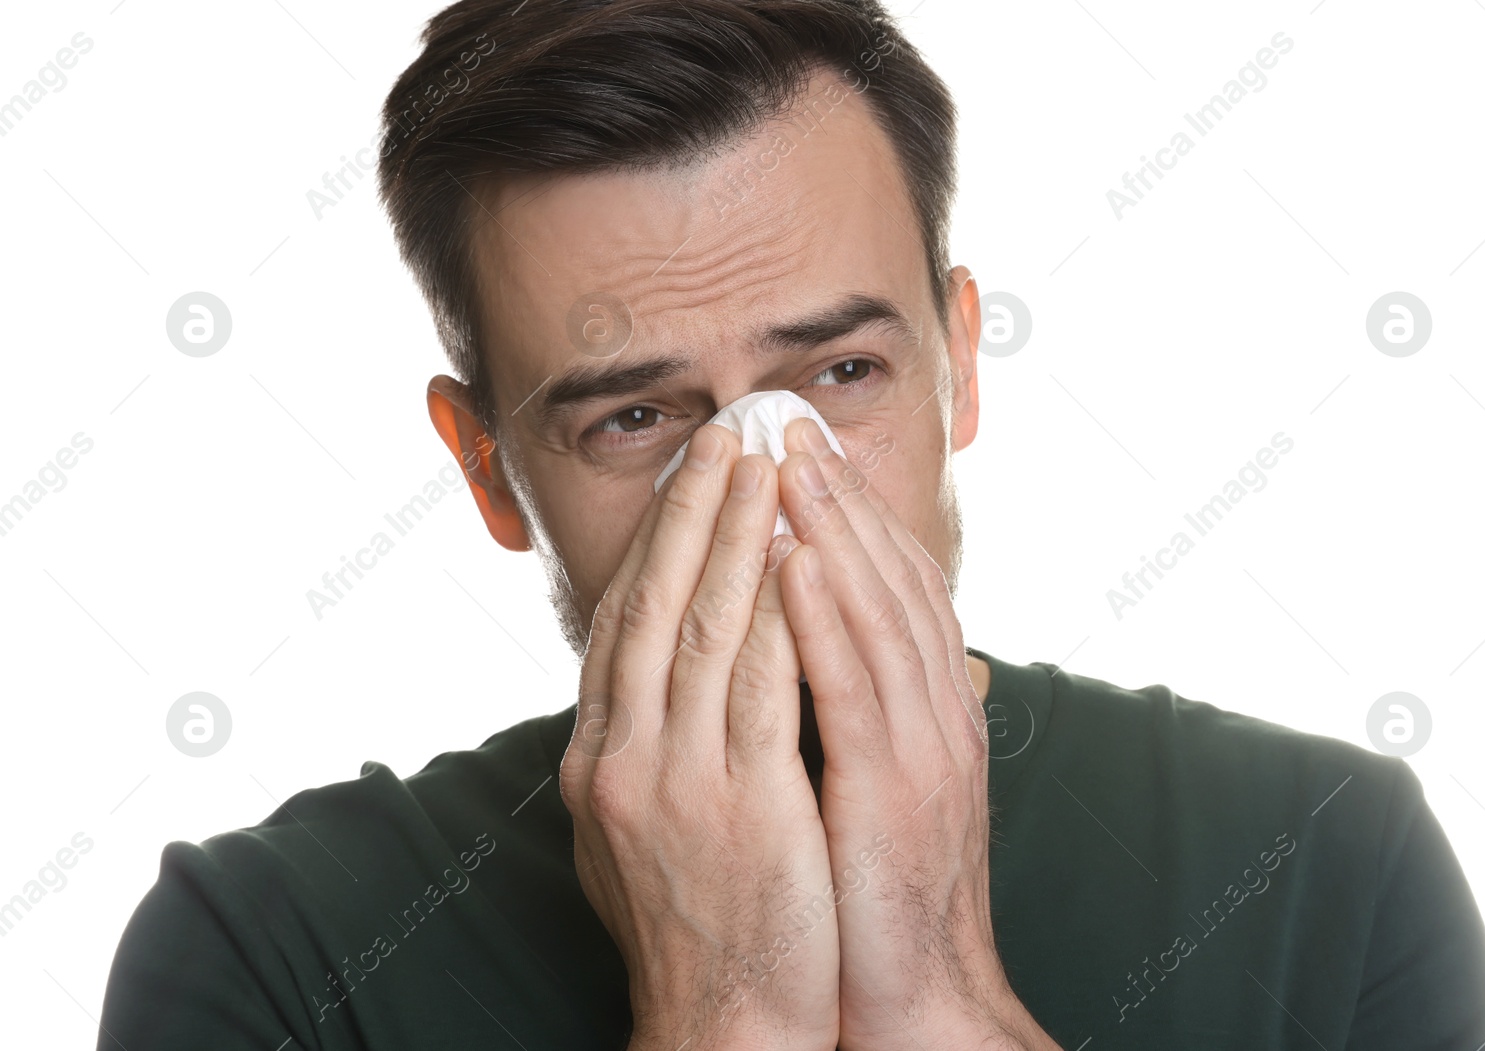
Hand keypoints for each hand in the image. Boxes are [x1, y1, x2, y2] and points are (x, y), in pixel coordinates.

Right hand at [560, 424, 839, 1050]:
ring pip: (703, 627)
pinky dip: (779, 608)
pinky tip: (800, 553)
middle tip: (725, 436)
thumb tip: (659, 692)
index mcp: (598, 762)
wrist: (721, 1028)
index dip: (657, 546)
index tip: (688, 484)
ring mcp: (677, 780)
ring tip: (765, 465)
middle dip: (692, 514)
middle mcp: (622, 759)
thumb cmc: (696, 932)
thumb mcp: (643, 835)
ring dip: (737, 536)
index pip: (621, 627)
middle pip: (654, 607)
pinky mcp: (742, 805)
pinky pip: (761, 682)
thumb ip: (653, 752)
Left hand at [774, 417, 1057, 1050]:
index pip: (893, 590)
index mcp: (933, 712)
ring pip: (879, 614)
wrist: (919, 1000)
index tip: (804, 455)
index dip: (852, 515)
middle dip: (840, 497)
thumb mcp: (886, 790)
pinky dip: (828, 617)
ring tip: (788, 462)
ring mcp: (925, 748)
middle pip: (891, 581)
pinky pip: (859, 687)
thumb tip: (855, 662)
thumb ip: (877, 717)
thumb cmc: (883, 897)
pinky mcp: (897, 791)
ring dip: (834, 531)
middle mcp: (939, 714)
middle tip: (790, 424)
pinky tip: (795, 561)